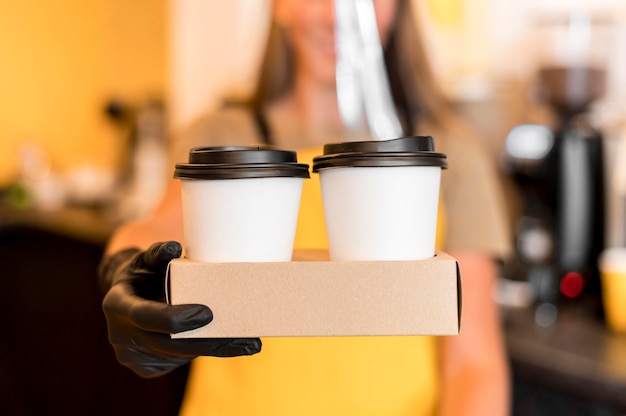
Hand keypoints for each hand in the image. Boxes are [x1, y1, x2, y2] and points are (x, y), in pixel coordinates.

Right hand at [99, 241, 261, 377]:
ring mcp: (131, 355)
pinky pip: (177, 362)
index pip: (146, 316)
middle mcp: (120, 335)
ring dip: (213, 350)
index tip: (208, 314)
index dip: (176, 318)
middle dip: (208, 342)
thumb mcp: (148, 259)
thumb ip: (159, 253)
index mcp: (117, 304)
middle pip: (169, 344)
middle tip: (246, 340)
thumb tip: (173, 247)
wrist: (128, 295)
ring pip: (178, 356)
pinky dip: (202, 353)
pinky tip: (228, 347)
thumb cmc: (144, 272)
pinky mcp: (145, 367)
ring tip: (248, 344)